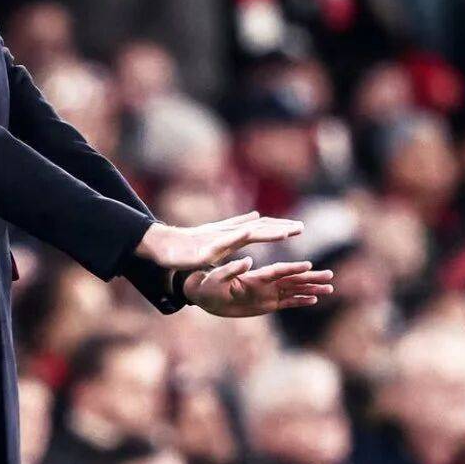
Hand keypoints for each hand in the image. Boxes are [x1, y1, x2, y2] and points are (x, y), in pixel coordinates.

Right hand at [134, 211, 302, 269]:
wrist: (164, 244)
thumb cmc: (190, 242)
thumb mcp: (218, 235)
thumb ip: (237, 225)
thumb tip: (256, 215)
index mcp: (232, 233)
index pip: (261, 228)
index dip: (279, 227)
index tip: (298, 228)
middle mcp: (228, 232)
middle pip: (258, 228)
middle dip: (280, 228)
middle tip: (300, 227)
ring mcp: (218, 239)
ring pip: (247, 233)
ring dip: (267, 232)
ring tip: (285, 233)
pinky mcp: (206, 249)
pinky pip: (225, 243)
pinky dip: (239, 237)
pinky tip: (250, 234)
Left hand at [183, 258, 333, 317]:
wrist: (205, 294)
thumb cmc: (208, 284)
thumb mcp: (218, 278)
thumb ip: (232, 271)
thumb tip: (247, 261)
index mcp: (253, 276)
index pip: (277, 271)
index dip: (292, 269)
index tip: (308, 266)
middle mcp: (264, 283)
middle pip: (291, 279)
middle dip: (310, 278)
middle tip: (330, 276)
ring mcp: (267, 292)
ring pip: (294, 290)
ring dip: (311, 288)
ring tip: (329, 288)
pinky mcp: (267, 303)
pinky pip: (287, 301)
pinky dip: (300, 300)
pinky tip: (314, 299)